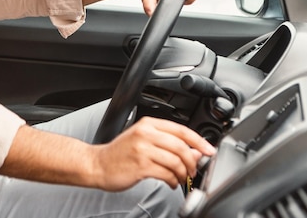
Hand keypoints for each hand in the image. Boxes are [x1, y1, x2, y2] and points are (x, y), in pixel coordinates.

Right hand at [93, 116, 215, 190]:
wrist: (98, 165)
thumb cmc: (120, 154)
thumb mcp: (142, 141)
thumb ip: (167, 144)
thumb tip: (193, 152)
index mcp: (147, 124)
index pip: (181, 129)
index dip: (198, 141)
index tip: (209, 150)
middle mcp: (145, 134)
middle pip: (181, 146)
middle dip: (192, 161)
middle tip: (193, 170)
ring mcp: (142, 149)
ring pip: (175, 161)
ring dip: (182, 173)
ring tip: (180, 178)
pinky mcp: (140, 166)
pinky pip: (166, 173)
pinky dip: (172, 180)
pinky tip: (170, 182)